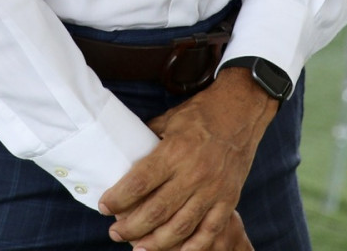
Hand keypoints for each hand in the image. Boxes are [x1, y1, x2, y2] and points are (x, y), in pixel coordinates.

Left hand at [100, 68, 276, 249]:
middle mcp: (193, 174)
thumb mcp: (169, 120)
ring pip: (180, 227)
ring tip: (137, 249)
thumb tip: (124, 155)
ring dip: (156, 243)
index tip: (104, 206)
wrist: (241, 110)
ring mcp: (213, 189)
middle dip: (130, 227)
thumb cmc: (201, 113)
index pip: (139, 183)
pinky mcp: (228, 199)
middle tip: (114, 233)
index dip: (118, 199)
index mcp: (175, 152)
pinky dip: (192, 247)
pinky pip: (209, 231)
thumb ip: (148, 141)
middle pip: (156, 211)